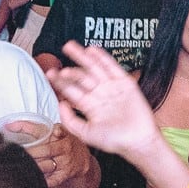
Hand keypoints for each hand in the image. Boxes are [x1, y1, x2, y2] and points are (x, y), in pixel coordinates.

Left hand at [45, 40, 160, 157]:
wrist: (138, 141)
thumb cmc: (114, 140)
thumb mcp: (86, 134)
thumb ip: (70, 121)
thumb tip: (60, 104)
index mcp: (89, 105)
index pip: (72, 90)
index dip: (61, 81)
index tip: (50, 74)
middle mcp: (99, 94)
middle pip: (82, 76)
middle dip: (70, 66)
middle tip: (59, 55)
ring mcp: (112, 87)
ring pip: (94, 68)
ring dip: (83, 57)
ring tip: (70, 46)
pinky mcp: (125, 83)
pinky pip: (112, 67)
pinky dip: (103, 58)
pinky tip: (92, 50)